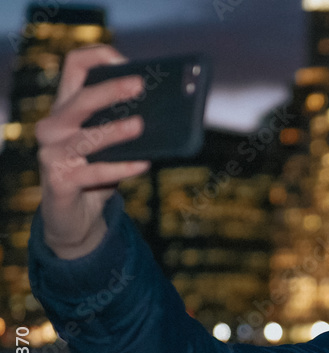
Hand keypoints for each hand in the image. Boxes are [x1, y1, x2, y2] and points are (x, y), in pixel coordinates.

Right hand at [36, 45, 150, 258]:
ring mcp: (52, 154)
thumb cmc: (100, 171)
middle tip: (140, 86)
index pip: (74, 66)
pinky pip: (93, 173)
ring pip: (86, 138)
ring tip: (140, 126)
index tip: (127, 62)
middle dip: (111, 90)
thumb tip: (173, 112)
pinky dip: (120, 169)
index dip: (98, 58)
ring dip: (115, 131)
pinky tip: (143, 164)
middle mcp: (53, 126)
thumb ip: (130, 125)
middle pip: (81, 100)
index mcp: (67, 107)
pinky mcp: (59, 182)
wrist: (76, 217)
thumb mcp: (113, 145)